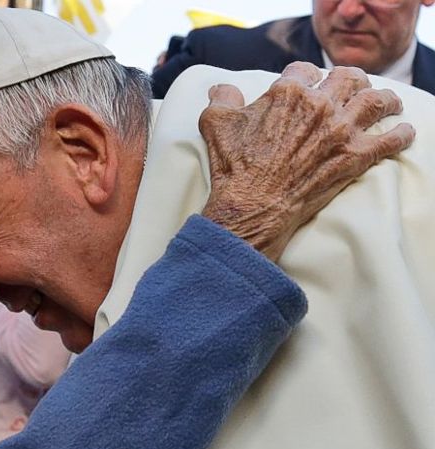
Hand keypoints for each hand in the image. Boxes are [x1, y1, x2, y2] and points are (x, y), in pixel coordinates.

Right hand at [198, 62, 414, 260]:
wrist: (252, 206)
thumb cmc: (234, 167)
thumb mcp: (216, 125)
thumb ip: (222, 100)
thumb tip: (221, 90)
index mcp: (288, 92)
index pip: (304, 70)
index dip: (305, 75)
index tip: (309, 83)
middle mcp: (320, 105)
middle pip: (349, 77)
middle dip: (352, 79)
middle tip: (355, 87)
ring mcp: (341, 131)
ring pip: (376, 101)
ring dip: (386, 99)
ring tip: (389, 103)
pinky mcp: (355, 157)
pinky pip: (390, 140)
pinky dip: (401, 135)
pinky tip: (404, 133)